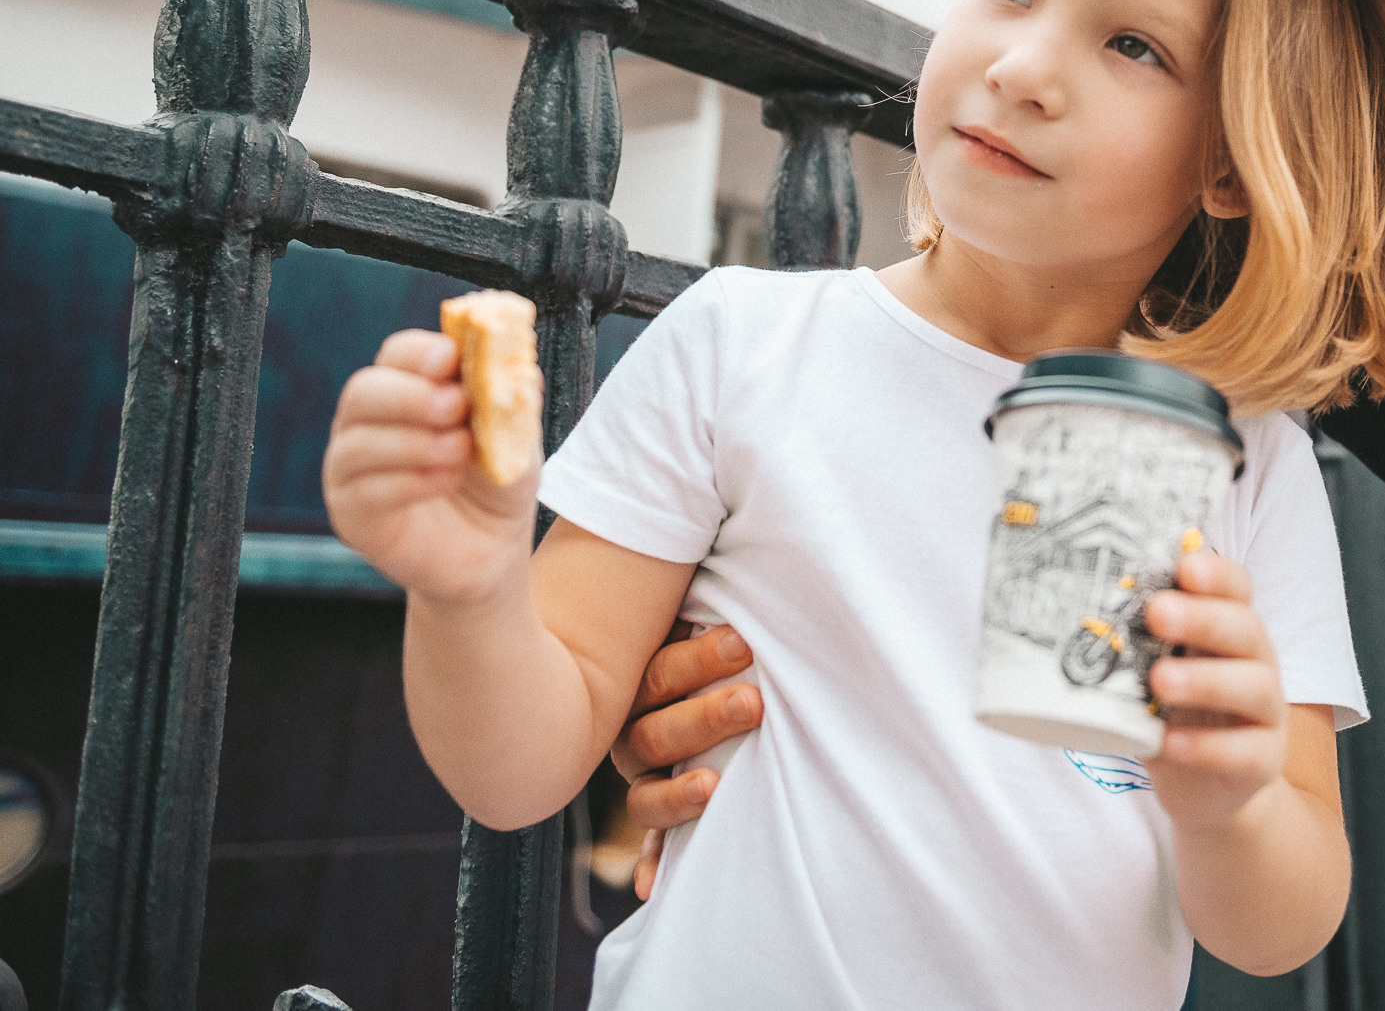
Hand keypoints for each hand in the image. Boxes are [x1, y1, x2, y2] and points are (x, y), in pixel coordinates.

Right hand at [323, 329, 537, 606]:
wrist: (493, 547)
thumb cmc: (498, 480)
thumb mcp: (517, 438)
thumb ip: (513, 403)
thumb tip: (520, 369)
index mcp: (408, 388)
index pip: (398, 354)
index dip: (420, 353)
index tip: (450, 359)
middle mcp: (369, 422)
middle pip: (363, 391)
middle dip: (410, 395)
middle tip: (456, 405)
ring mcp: (352, 467)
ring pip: (358, 442)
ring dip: (413, 442)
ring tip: (459, 451)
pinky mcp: (351, 513)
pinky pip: (364, 490)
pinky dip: (407, 482)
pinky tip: (443, 482)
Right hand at [610, 619, 763, 899]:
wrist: (687, 667)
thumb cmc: (717, 633)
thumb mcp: (711, 607)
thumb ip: (719, 593)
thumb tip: (732, 496)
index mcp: (641, 675)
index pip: (659, 672)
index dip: (697, 661)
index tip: (744, 641)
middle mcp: (631, 725)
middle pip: (654, 730)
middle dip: (704, 716)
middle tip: (753, 701)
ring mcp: (641, 772)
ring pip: (648, 787)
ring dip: (681, 791)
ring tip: (716, 787)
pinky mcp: (658, 807)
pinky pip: (649, 841)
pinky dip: (654, 862)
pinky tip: (654, 888)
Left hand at [1142, 551, 1288, 832]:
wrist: (1206, 789)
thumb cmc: (1172, 715)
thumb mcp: (1153, 671)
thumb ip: (1132, 645)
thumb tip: (1063, 618)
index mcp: (1228, 628)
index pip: (1235, 588)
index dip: (1216, 573)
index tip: (1184, 564)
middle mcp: (1256, 661)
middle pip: (1245, 629)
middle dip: (1202, 618)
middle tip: (1157, 611)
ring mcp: (1266, 712)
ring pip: (1254, 686)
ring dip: (1206, 680)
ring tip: (1160, 680)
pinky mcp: (1263, 760)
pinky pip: (1245, 751)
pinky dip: (1207, 747)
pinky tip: (1170, 743)